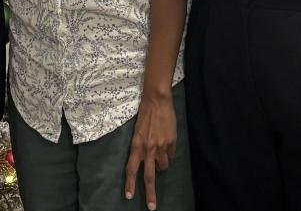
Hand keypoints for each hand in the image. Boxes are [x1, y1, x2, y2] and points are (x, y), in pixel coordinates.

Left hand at [124, 90, 176, 209]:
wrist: (157, 100)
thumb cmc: (145, 114)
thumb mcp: (138, 131)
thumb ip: (141, 146)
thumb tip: (148, 159)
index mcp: (136, 145)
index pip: (131, 168)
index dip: (130, 183)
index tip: (129, 196)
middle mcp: (148, 149)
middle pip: (149, 176)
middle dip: (150, 193)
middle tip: (152, 207)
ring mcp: (161, 147)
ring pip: (163, 166)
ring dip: (162, 163)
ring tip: (160, 150)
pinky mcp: (171, 143)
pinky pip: (171, 155)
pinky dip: (169, 152)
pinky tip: (167, 141)